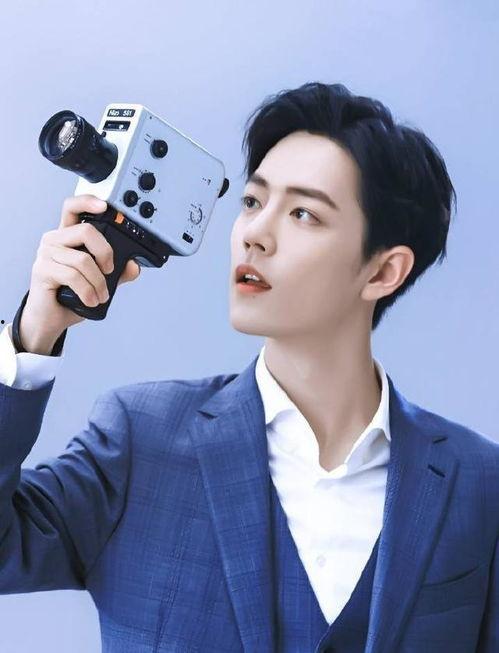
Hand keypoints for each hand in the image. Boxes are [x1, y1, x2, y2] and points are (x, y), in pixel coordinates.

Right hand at [19, 195, 140, 353]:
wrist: (51, 318)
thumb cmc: (72, 296)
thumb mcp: (100, 282)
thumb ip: (118, 271)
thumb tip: (134, 265)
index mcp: (68, 236)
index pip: (73, 207)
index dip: (88, 202)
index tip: (105, 207)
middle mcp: (55, 240)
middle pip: (86, 231)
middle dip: (106, 253)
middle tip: (109, 271)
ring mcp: (46, 254)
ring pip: (83, 259)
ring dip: (98, 282)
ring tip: (101, 295)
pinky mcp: (42, 270)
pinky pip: (73, 276)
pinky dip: (88, 291)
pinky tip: (91, 300)